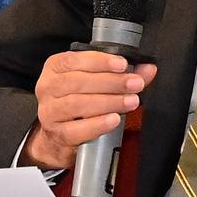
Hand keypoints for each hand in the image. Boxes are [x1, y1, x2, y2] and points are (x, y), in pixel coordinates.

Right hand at [24, 50, 155, 172]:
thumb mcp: (96, 83)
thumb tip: (148, 69)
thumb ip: (122, 75)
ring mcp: (50, 112)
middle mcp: (48, 87)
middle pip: (79, 82)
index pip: (75, 60)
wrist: (58, 137)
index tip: (122, 65)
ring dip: (108, 102)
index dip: (100, 61)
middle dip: (111, 82)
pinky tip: (113, 119)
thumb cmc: (78, 103)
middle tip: (135, 84)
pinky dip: (97, 124)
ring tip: (130, 102)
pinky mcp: (57, 134)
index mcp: (55, 68)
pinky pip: (76, 129)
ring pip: (77, 104)